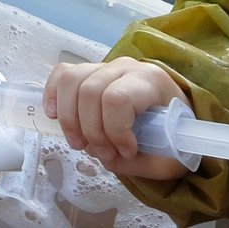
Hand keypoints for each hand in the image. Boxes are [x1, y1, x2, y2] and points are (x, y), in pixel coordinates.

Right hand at [43, 58, 192, 178]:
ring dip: (69, 118)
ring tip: (79, 143)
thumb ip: (137, 163)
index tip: (126, 152)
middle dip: (90, 130)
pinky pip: (62, 74)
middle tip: (102, 155)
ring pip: (71, 81)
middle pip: (90, 92)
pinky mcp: (89, 71)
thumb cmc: (173, 135)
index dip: (114, 130)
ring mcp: (105, 66)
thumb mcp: (168, 157)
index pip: (118, 99)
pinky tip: (53, 114)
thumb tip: (104, 157)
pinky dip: (53, 94)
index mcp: (151, 81)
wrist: (175, 116)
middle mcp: (126, 67)